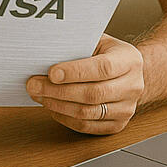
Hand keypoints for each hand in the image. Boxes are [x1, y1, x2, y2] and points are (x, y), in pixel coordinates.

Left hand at [26, 34, 144, 133]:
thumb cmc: (106, 53)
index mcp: (129, 60)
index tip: (51, 73)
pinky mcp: (118, 124)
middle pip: (93, 94)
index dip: (76, 72)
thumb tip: (45, 52)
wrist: (128, 72)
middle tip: (34, 85)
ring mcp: (127, 108)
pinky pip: (87, 126)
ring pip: (88, 112)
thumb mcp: (97, 41)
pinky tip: (52, 107)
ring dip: (58, 105)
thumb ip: (77, 45)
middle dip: (58, 91)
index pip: (103, 68)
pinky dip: (65, 118)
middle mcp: (132, 85)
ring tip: (39, 95)